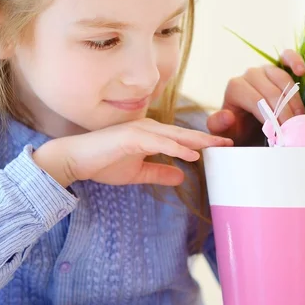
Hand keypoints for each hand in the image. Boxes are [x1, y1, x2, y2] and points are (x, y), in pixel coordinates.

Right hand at [32, 118, 232, 187]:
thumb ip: (158, 172)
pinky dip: (174, 147)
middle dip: (206, 139)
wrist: (75, 160)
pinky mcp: (129, 137)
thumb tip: (181, 175)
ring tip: (216, 148)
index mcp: (150, 135)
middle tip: (230, 143)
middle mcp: (147, 129)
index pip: (181, 138)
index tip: (223, 147)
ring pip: (173, 135)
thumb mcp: (137, 172)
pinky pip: (156, 142)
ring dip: (195, 141)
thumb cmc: (103, 163)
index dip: (202, 143)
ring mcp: (138, 131)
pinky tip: (189, 154)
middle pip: (183, 133)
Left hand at [207, 49, 304, 145]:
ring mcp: (265, 69)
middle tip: (292, 131)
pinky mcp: (279, 67)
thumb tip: (228, 116)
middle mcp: (249, 74)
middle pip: (271, 91)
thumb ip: (218, 125)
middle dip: (283, 113)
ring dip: (294, 100)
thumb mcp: (225, 132)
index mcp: (235, 87)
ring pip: (282, 79)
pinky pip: (286, 57)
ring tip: (299, 119)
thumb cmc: (238, 130)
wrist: (248, 128)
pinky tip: (301, 72)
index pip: (256, 100)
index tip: (280, 135)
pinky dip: (294, 61)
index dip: (270, 117)